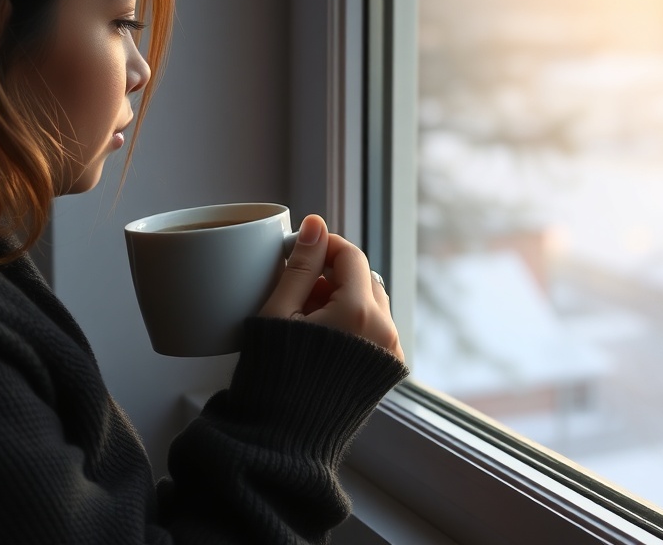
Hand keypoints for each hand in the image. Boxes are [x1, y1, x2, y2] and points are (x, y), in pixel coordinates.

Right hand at [259, 214, 404, 362]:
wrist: (283, 437)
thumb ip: (300, 266)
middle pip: (363, 278)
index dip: (323, 246)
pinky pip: (374, 328)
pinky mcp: (387, 369)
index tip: (297, 250)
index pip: (350, 255)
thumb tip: (316, 224)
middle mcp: (384, 329)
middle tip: (295, 290)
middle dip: (331, 275)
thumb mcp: (278, 313)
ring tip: (305, 319)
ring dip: (341, 298)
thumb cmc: (273, 375)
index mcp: (359, 311)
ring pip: (369, 302)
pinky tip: (320, 339)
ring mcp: (389, 351)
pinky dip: (352, 322)